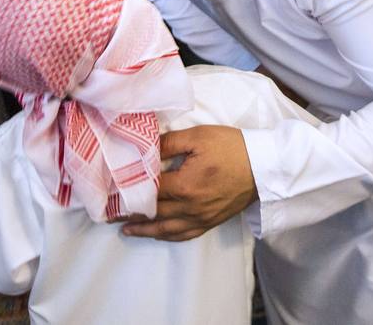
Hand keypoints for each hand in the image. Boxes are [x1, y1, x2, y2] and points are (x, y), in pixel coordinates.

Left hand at [121, 125, 256, 241]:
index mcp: (184, 185)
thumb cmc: (232, 148)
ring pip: (166, 229)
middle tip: (108, 214)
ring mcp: (201, 217)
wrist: (264, 166)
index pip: (148, 190)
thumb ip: (168, 143)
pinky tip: (159, 233)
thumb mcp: (198, 137)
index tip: (110, 192)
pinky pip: (185, 234)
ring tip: (125, 229)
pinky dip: (168, 236)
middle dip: (129, 213)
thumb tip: (145, 148)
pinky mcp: (211, 221)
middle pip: (153, 212)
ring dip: (144, 229)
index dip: (128, 191)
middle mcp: (190, 207)